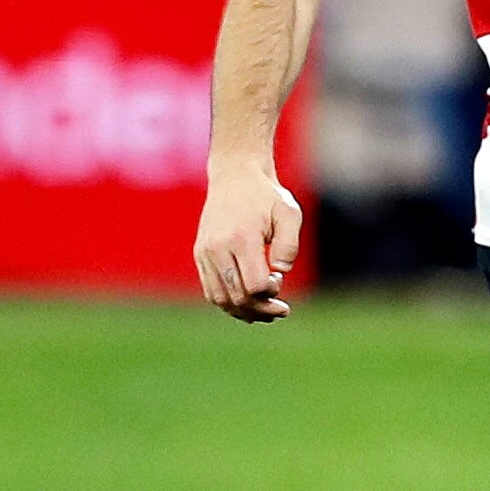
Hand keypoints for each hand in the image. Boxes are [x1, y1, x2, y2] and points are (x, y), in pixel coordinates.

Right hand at [195, 165, 302, 322]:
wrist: (235, 176)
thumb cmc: (267, 196)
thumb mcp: (289, 213)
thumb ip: (288, 246)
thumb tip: (278, 273)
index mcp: (241, 239)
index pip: (254, 285)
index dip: (270, 292)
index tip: (279, 278)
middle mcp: (218, 249)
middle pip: (237, 297)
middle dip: (262, 309)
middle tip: (282, 310)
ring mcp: (205, 253)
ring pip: (221, 299)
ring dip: (244, 312)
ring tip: (266, 314)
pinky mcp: (200, 255)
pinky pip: (211, 290)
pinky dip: (229, 303)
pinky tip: (248, 305)